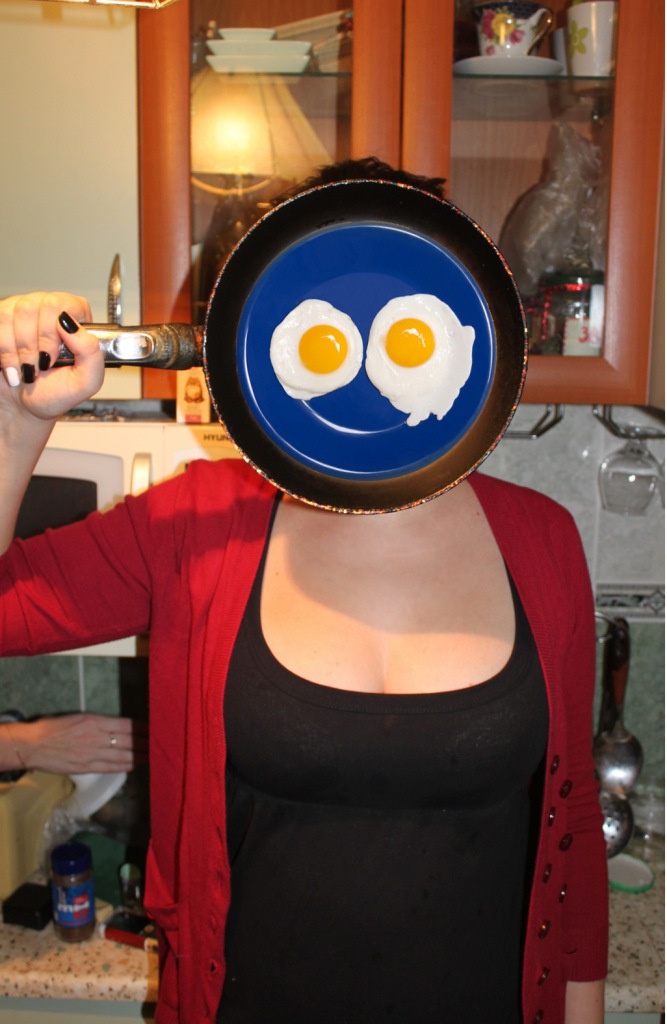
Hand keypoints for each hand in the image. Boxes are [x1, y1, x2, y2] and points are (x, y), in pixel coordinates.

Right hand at [0, 292, 103, 422]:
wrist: (24, 406)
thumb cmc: (56, 392)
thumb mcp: (86, 381)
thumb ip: (91, 352)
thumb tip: (71, 324)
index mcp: (76, 316)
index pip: (62, 304)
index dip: (52, 332)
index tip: (52, 357)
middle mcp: (48, 307)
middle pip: (32, 306)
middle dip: (32, 344)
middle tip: (39, 366)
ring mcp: (22, 309)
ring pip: (10, 314)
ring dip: (16, 351)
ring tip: (26, 369)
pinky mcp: (2, 318)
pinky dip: (3, 350)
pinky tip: (12, 365)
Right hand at [0, 714, 147, 774]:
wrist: (34, 744)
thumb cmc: (55, 728)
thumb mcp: (80, 717)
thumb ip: (100, 723)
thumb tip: (118, 727)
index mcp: (96, 721)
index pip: (127, 724)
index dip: (143, 728)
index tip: (155, 729)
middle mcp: (97, 736)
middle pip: (129, 740)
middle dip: (147, 742)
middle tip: (162, 744)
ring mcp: (93, 753)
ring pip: (123, 755)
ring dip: (141, 756)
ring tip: (155, 756)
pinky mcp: (86, 767)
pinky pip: (111, 767)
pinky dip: (125, 766)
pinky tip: (136, 766)